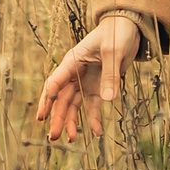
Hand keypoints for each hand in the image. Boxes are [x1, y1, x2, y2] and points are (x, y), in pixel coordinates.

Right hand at [33, 11, 147, 141]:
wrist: (128, 28)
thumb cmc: (116, 33)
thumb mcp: (113, 50)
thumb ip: (109, 74)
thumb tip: (107, 100)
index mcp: (72, 61)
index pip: (55, 82)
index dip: (47, 100)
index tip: (41, 117)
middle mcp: (75, 73)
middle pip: (62, 98)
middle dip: (56, 118)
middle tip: (53, 137)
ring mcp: (86, 81)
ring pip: (74, 105)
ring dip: (72, 122)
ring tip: (71, 140)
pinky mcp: (99, 87)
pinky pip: (93, 106)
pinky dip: (94, 119)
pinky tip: (97, 133)